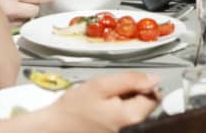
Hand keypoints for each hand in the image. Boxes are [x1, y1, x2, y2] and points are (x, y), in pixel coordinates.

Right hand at [37, 71, 159, 132]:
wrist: (50, 129)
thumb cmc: (73, 107)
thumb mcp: (102, 85)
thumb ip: (131, 80)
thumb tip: (155, 79)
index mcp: (131, 117)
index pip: (153, 98)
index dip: (144, 86)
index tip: (126, 83)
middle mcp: (128, 129)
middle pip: (142, 106)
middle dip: (130, 94)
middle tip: (109, 92)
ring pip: (129, 112)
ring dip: (120, 102)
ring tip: (100, 101)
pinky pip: (117, 119)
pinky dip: (111, 112)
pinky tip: (96, 110)